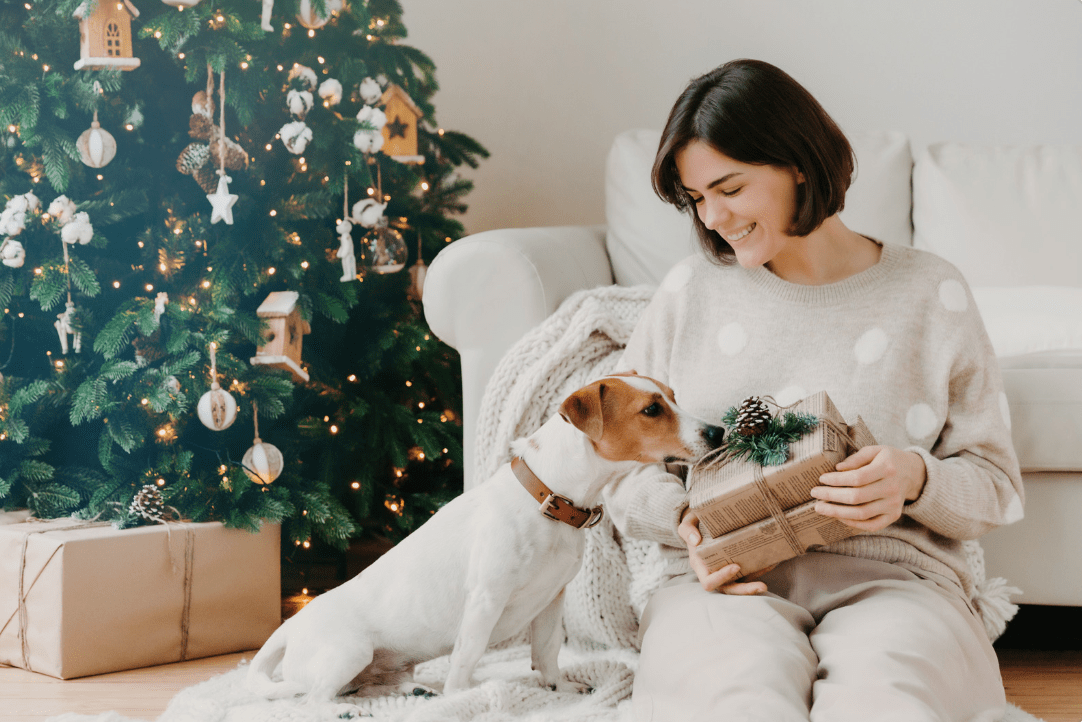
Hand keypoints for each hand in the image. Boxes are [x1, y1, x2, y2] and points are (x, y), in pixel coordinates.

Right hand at [678, 509, 770, 594]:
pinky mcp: (736, 568)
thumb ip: (687, 530)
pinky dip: (759, 572)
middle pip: (728, 589)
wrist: (701, 523)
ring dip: (754, 586)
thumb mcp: (687, 523)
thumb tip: (695, 540)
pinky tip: (772, 563)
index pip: (709, 581)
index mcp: (700, 565)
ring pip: (739, 585)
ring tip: (768, 582)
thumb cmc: (694, 524)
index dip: (722, 578)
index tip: (736, 566)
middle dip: (745, 590)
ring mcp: (725, 572)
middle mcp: (713, 572)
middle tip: (762, 586)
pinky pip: (748, 575)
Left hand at [810, 445, 926, 531]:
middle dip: (831, 496)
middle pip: (857, 497)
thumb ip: (856, 458)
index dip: (837, 480)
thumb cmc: (889, 460)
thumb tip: (838, 469)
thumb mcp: (875, 450)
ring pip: (861, 514)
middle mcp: (892, 488)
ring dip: (837, 512)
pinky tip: (838, 517)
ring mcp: (894, 505)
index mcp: (887, 468)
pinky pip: (871, 525)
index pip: (857, 478)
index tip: (821, 479)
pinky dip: (852, 523)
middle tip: (814, 493)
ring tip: (820, 508)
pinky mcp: (894, 516)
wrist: (913, 474)